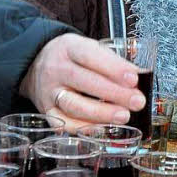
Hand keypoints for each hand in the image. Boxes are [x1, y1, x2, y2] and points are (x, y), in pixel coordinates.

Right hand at [20, 33, 145, 130]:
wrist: (35, 64)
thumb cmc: (72, 58)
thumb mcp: (89, 49)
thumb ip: (112, 62)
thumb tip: (141, 77)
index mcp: (69, 47)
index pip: (90, 56)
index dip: (113, 68)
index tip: (134, 79)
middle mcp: (56, 69)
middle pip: (84, 81)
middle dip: (114, 93)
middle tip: (137, 101)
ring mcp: (49, 91)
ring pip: (73, 105)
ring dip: (101, 114)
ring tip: (124, 116)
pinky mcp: (46, 111)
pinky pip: (62, 124)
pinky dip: (82, 128)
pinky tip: (101, 129)